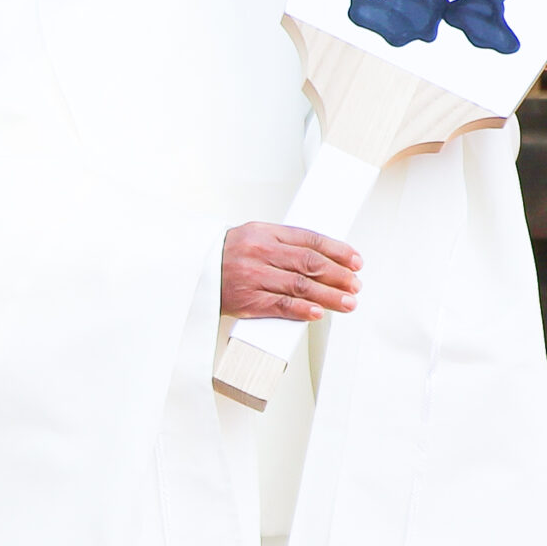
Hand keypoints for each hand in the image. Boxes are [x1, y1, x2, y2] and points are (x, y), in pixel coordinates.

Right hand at [221, 223, 361, 322]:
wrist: (191, 271)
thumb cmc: (226, 257)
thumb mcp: (253, 238)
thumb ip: (285, 245)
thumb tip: (324, 258)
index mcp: (264, 233)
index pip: (309, 239)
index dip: (337, 251)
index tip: (355, 261)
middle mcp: (259, 252)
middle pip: (309, 263)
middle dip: (338, 275)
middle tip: (355, 284)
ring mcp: (252, 277)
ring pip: (300, 286)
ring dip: (329, 296)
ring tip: (347, 302)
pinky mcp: (246, 300)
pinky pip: (280, 306)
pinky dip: (302, 310)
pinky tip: (318, 312)